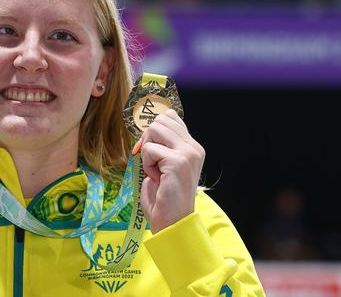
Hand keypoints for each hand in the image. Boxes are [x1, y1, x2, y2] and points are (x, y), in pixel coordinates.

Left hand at [138, 109, 204, 233]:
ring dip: (148, 151)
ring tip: (156, 170)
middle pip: (160, 120)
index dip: (153, 131)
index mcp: (192, 147)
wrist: (172, 222)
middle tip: (152, 162)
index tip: (151, 150)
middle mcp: (194, 148)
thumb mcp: (162, 166)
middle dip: (148, 139)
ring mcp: (188, 153)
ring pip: (154, 129)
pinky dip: (147, 164)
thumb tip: (146, 130)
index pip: (170, 117)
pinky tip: (157, 178)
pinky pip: (149, 149)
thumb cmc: (164, 197)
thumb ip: (160, 146)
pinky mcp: (178, 162)